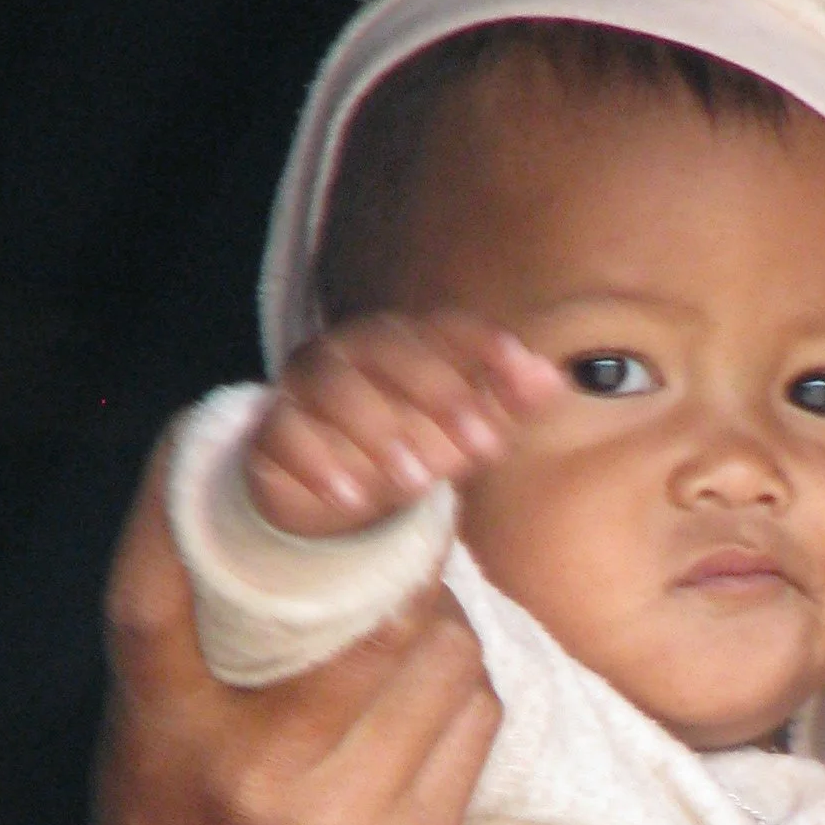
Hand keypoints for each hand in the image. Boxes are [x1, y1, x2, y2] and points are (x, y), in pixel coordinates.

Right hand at [58, 446, 503, 824]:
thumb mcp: (146, 750)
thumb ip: (203, 647)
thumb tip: (308, 526)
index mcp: (158, 725)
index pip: (173, 574)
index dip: (225, 483)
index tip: (266, 433)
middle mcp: (245, 764)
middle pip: (368, 600)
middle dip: (398, 565)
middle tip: (395, 557)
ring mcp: (336, 813)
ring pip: (443, 654)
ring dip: (443, 630)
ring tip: (412, 639)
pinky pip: (474, 724)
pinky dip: (465, 696)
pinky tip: (430, 708)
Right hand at [246, 310, 561, 535]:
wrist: (330, 485)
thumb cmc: (408, 442)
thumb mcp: (461, 429)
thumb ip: (505, 403)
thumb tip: (552, 377)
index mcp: (405, 340)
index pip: (444, 328)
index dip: (482, 345)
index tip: (521, 369)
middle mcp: (352, 350)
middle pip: (388, 349)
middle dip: (438, 393)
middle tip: (479, 445)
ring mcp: (306, 384)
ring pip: (334, 387)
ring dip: (378, 432)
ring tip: (416, 482)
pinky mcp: (271, 428)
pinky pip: (284, 433)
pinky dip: (317, 464)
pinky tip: (349, 497)